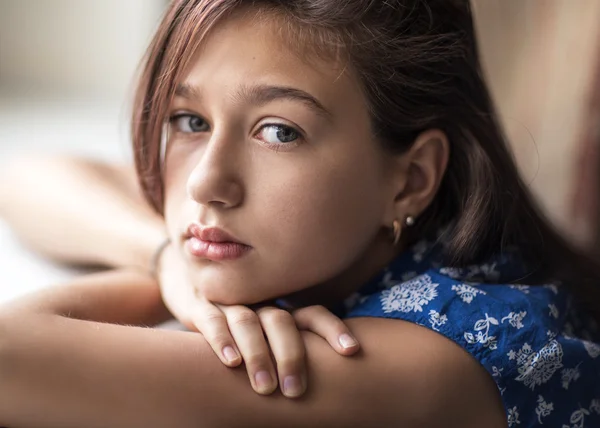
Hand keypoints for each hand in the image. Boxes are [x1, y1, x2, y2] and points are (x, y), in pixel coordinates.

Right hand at [157, 244, 359, 397]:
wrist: (193, 287)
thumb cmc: (240, 322)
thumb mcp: (267, 330)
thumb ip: (293, 347)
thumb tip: (332, 388)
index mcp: (281, 309)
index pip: (312, 314)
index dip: (332, 329)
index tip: (352, 350)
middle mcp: (260, 303)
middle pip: (281, 322)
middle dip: (291, 355)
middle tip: (295, 391)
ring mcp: (231, 304)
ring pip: (248, 323)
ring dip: (258, 354)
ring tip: (265, 387)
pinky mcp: (202, 308)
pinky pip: (213, 322)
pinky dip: (222, 340)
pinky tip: (231, 361)